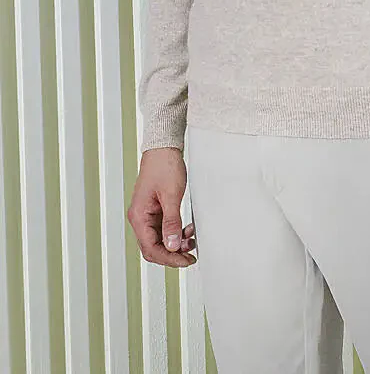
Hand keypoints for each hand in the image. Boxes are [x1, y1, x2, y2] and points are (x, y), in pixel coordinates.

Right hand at [127, 147, 196, 267]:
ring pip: (159, 239)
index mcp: (139, 216)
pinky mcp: (155, 210)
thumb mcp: (172, 196)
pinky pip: (163, 229)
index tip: (185, 261)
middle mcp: (140, 218)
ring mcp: (147, 214)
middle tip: (190, 256)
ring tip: (191, 240)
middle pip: (153, 247)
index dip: (169, 258)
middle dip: (172, 254)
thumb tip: (172, 246)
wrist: (163, 147)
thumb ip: (171, 222)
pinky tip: (187, 230)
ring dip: (175, 243)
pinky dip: (175, 232)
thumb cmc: (164, 166)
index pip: (151, 248)